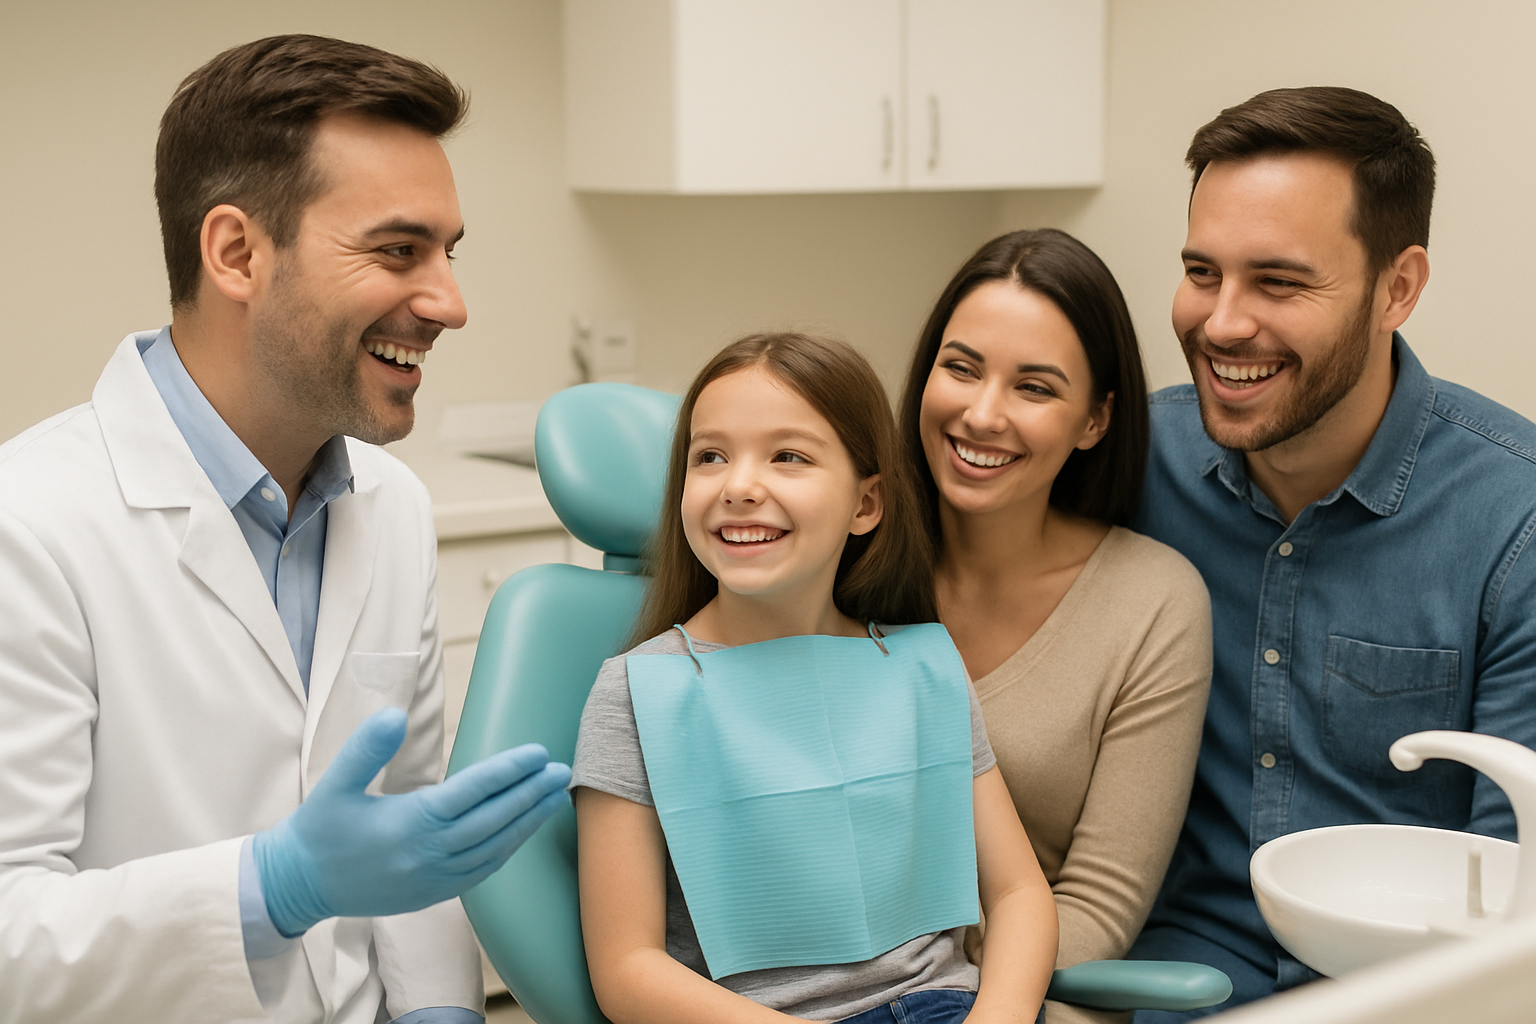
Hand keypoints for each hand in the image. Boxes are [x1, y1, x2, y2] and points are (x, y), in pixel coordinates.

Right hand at [253, 707, 570, 936]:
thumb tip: (395, 713)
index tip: (539, 751)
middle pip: (494, 819)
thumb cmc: (319, 829)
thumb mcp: (334, 782)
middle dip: (531, 794)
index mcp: (409, 823)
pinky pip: (483, 871)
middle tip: (562, 770)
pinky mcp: (435, 894)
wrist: (298, 887)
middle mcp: (428, 853)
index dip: (509, 770)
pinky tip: (524, 831)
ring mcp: (435, 879)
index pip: (473, 791)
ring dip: (529, 822)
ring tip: (556, 797)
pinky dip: (509, 849)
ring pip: (495, 848)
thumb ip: (366, 747)